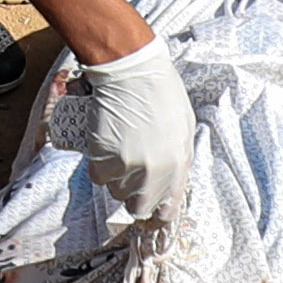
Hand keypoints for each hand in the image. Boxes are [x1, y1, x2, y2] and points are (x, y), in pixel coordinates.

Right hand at [72, 38, 195, 219]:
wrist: (131, 72)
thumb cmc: (160, 93)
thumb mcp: (183, 128)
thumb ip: (177, 158)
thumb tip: (168, 179)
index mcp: (179, 166)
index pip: (167, 210)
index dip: (156, 210)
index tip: (149, 204)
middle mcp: (155, 174)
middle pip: (138, 207)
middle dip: (134, 195)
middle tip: (130, 174)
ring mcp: (128, 169)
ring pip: (116, 190)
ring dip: (116, 176)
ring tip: (120, 148)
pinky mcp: (104, 160)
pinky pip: (98, 176)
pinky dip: (99, 164)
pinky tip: (106, 144)